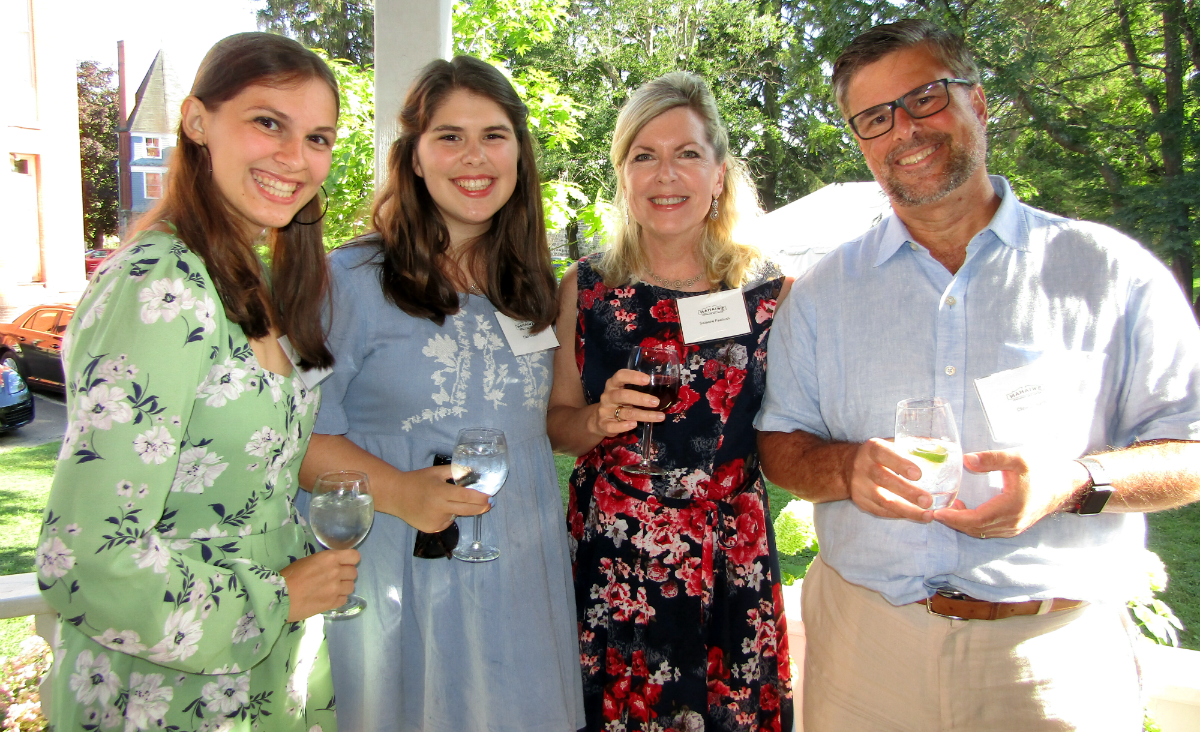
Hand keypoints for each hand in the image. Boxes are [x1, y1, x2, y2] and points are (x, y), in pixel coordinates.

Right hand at [281, 549, 359, 620]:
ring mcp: (336, 588)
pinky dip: (338, 598)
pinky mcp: (332, 603)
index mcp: (329, 558)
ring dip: (343, 587)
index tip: (344, 564)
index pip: (355, 556)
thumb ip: (325, 562)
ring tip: (331, 589)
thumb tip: (333, 565)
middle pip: (353, 572)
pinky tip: (328, 598)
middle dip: (346, 575)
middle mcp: (336, 571)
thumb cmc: (289, 576)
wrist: (280, 597)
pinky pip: (344, 599)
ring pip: (351, 586)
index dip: (351, 560)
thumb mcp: (308, 561)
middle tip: (335, 578)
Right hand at [376, 464, 491, 532]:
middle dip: (480, 508)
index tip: (490, 497)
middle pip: (467, 510)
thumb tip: (472, 471)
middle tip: (488, 504)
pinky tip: (435, 510)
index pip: (465, 496)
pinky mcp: (432, 528)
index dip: (480, 498)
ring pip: (456, 516)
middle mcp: (439, 508)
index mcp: (440, 492)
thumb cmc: (417, 481)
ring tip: (443, 501)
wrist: (396, 496)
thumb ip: (455, 471)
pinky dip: (446, 516)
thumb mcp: (436, 472)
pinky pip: (446, 522)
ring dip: (457, 510)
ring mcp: (435, 520)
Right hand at [588, 368, 664, 438]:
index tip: (648, 379)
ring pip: (625, 413)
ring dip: (643, 415)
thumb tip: (662, 389)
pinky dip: (624, 426)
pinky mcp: (603, 425)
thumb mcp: (623, 392)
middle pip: (623, 395)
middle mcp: (607, 396)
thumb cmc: (618, 403)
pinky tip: (635, 425)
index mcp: (612, 385)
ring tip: (659, 416)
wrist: (599, 420)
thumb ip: (636, 390)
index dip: (633, 376)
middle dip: (641, 398)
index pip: (620, 376)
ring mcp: (604, 411)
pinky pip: (614, 426)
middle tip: (656, 402)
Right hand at [846, 438, 934, 521]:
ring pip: (883, 501)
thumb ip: (912, 447)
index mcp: (872, 449)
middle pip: (884, 480)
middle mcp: (863, 467)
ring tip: (928, 515)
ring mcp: (860, 487)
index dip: (900, 464)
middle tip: (928, 501)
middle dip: (908, 492)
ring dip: (907, 510)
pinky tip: (916, 516)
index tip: (918, 474)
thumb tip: (944, 449)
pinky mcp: (861, 502)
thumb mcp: (890, 444)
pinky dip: (900, 515)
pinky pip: (882, 511)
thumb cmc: (880, 456)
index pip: (884, 454)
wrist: (848, 467)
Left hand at [933, 450, 1087, 537]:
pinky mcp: (1016, 525)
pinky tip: (966, 509)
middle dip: (954, 522)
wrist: (1068, 483)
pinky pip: (990, 530)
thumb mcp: (1017, 458)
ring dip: (963, 523)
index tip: (937, 512)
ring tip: (948, 507)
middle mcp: (1012, 522)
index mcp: (1011, 508)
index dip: (954, 517)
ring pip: (982, 531)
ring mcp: (1015, 526)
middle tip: (935, 511)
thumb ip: (991, 459)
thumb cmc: (1043, 469)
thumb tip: (966, 460)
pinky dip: (974, 524)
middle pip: (976, 529)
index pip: (975, 520)